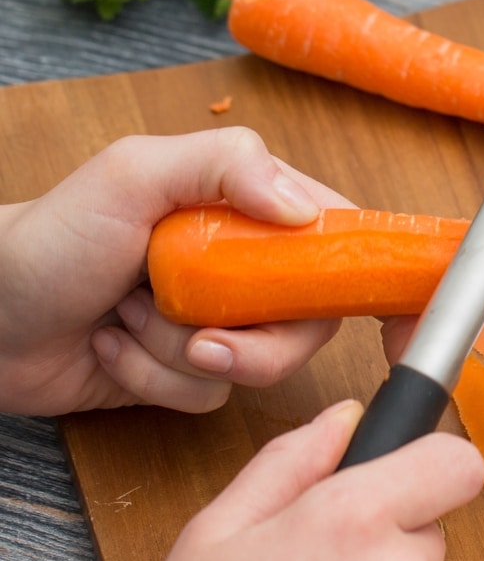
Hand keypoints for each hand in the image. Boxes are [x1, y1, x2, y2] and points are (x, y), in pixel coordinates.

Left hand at [0, 129, 351, 416]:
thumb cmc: (49, 237)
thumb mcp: (133, 174)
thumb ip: (224, 164)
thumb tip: (302, 208)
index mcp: (246, 205)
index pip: (335, 233)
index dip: (356, 268)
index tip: (350, 303)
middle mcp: (241, 262)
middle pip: (312, 318)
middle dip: (259, 340)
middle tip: (202, 336)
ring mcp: (214, 319)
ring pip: (260, 364)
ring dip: (181, 353)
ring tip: (127, 320)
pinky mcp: (181, 371)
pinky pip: (207, 396)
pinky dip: (152, 380)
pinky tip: (110, 347)